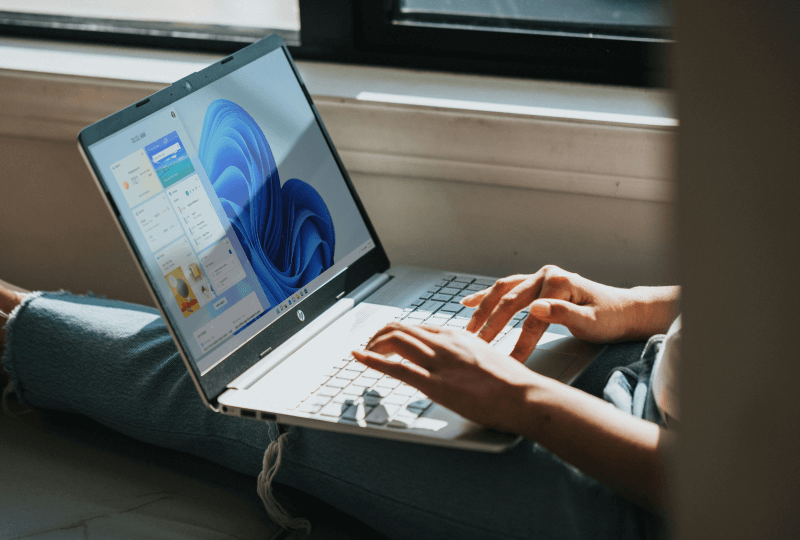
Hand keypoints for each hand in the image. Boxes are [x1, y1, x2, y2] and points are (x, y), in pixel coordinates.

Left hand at [353, 323, 540, 433]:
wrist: (524, 394)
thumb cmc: (513, 383)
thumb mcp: (488, 358)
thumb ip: (469, 357)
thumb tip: (461, 365)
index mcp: (458, 336)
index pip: (418, 328)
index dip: (398, 333)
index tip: (388, 341)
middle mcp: (444, 343)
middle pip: (401, 329)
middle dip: (379, 336)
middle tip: (369, 347)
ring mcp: (438, 361)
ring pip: (395, 341)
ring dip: (373, 346)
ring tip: (364, 353)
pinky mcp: (435, 383)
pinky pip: (396, 367)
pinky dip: (372, 360)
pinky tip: (360, 358)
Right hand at [462, 265, 673, 361]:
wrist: (623, 310)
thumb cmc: (610, 318)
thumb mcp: (592, 321)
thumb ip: (563, 314)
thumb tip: (535, 308)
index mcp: (559, 283)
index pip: (531, 317)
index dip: (518, 341)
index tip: (507, 362)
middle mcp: (546, 275)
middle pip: (510, 301)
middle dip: (491, 325)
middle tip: (476, 346)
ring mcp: (539, 277)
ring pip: (503, 292)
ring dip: (483, 309)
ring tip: (468, 329)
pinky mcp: (536, 284)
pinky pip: (506, 288)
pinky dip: (486, 295)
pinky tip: (468, 302)